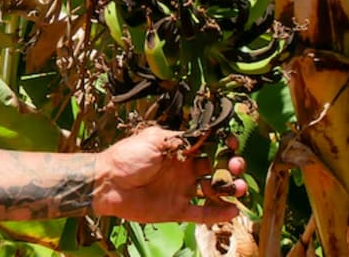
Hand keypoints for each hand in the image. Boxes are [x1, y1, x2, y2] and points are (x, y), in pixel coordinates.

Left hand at [91, 125, 247, 223]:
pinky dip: (218, 213)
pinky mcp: (177, 209)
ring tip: (240, 189)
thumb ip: (181, 139)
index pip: (208, 145)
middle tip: (236, 166)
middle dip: (231, 165)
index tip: (233, 143)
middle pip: (216, 167)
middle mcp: (184, 169)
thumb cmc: (127, 156)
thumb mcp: (154, 140)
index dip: (223, 143)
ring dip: (230, 189)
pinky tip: (232, 210)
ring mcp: (182, 189)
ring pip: (213, 190)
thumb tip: (207, 134)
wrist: (107, 183)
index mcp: (179, 149)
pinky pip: (202, 213)